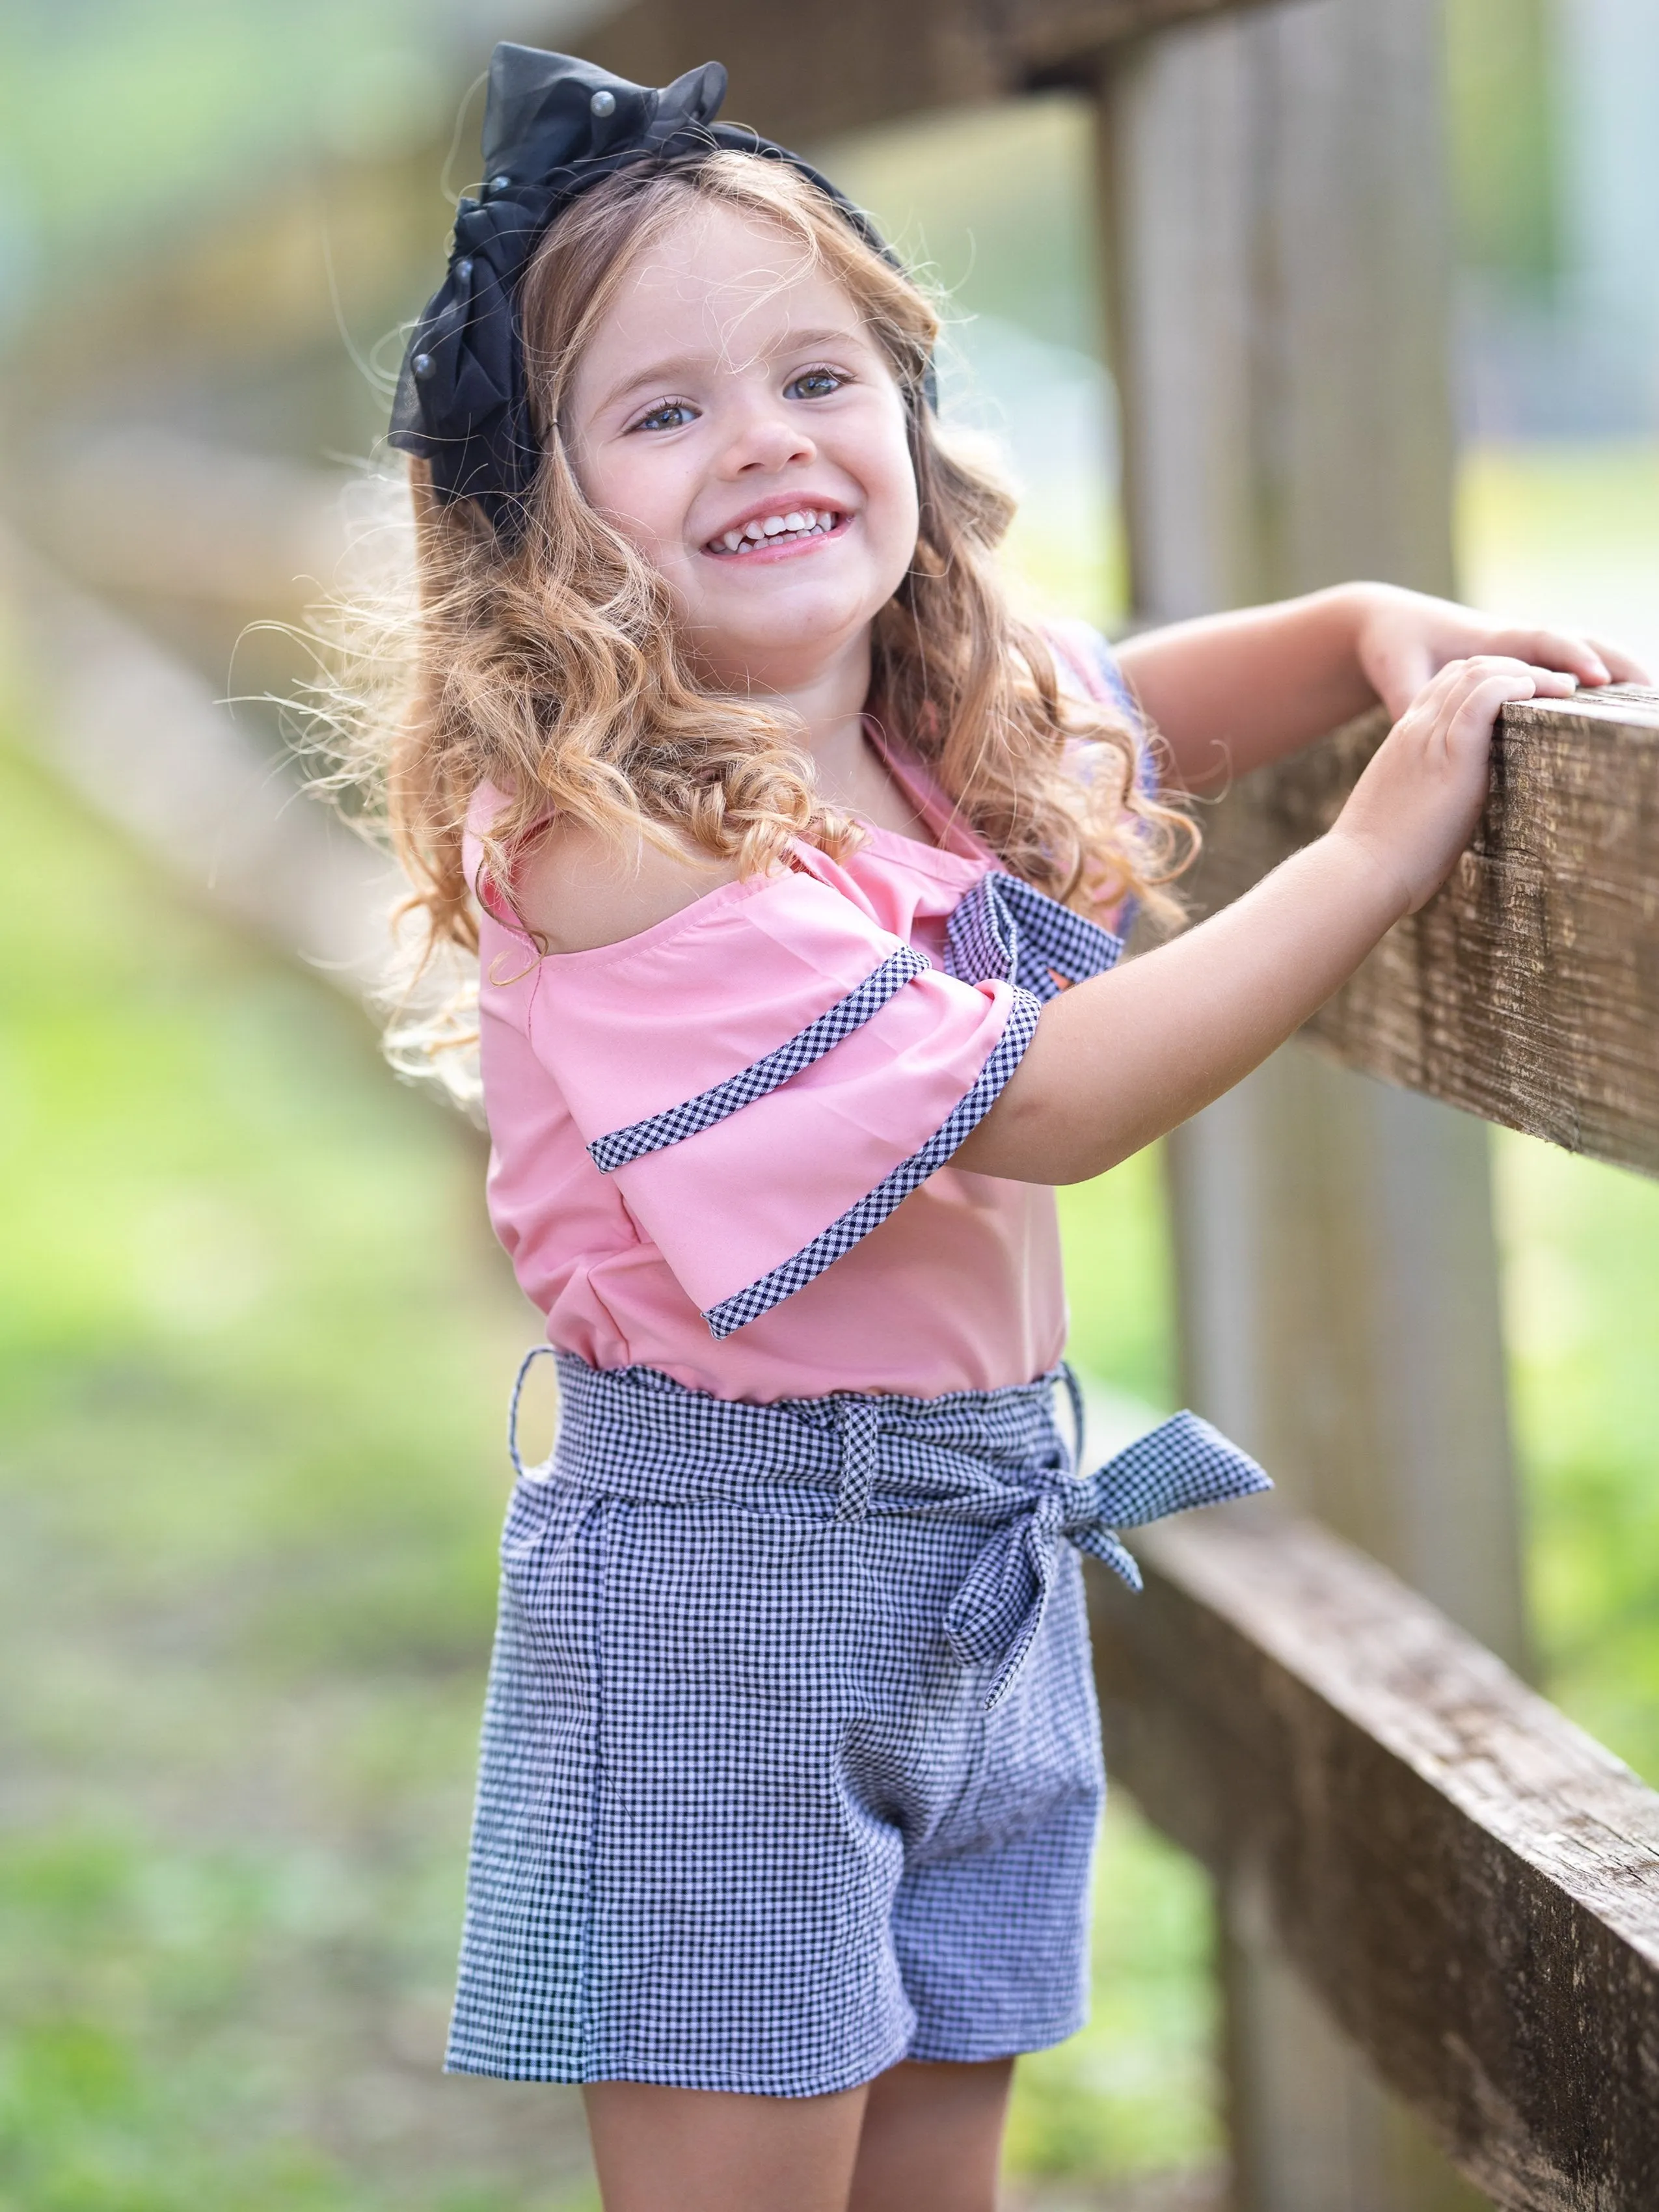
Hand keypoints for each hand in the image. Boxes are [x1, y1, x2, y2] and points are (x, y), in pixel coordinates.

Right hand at [1331, 657, 1556, 915]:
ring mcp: (1429, 739)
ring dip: (1527, 671)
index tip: (1526, 692)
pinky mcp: (1449, 756)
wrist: (1360, 871)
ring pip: (1479, 674)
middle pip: (1466, 669)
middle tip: (1553, 685)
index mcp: (1404, 740)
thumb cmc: (1382, 859)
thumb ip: (1429, 795)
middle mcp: (1416, 729)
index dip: (1490, 677)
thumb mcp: (1406, 813)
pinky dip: (1514, 686)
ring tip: (1559, 686)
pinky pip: (1483, 700)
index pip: (1446, 684)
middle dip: (1515, 667)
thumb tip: (1455, 814)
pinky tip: (1538, 693)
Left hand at [1352, 584, 1650, 720]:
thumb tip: (1428, 733)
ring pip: (1577, 651)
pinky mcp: (1519, 663)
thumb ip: (1414, 701)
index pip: (1541, 642)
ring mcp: (1520, 651)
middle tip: (1648, 688)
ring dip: (1613, 668)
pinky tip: (1613, 704)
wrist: (1388, 626)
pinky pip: (1565, 665)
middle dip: (1613, 660)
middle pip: (1576, 641)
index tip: (1593, 679)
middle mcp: (1512, 641)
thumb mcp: (1400, 676)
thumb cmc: (1395, 649)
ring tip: (1645, 696)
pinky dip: (1593, 677)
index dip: (1569, 657)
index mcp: (1489, 641)